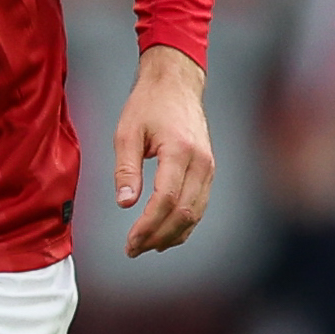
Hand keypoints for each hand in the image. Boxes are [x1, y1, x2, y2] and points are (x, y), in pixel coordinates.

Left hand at [112, 46, 215, 257]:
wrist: (176, 84)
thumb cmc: (149, 104)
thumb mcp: (127, 132)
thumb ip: (126, 169)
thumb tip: (125, 204)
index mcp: (179, 150)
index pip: (167, 200)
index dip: (148, 226)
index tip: (130, 241)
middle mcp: (200, 162)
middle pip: (184, 213)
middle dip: (158, 236)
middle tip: (133, 249)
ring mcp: (208, 168)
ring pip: (195, 214)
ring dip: (171, 236)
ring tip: (145, 246)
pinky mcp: (208, 171)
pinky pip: (200, 206)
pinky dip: (183, 225)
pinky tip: (165, 235)